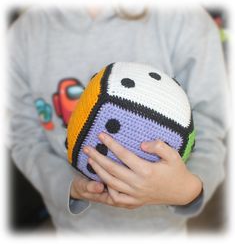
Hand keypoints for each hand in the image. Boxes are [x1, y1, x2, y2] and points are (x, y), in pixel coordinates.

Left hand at [83, 132, 201, 208]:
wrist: (183, 192)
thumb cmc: (177, 171)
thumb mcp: (173, 155)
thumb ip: (158, 146)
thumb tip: (142, 144)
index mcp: (146, 170)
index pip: (123, 154)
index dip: (110, 144)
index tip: (101, 135)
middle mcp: (138, 183)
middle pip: (112, 169)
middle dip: (97, 157)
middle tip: (87, 148)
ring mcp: (136, 194)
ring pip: (111, 183)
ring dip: (98, 171)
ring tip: (90, 161)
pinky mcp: (136, 202)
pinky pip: (117, 198)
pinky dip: (108, 190)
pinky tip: (104, 180)